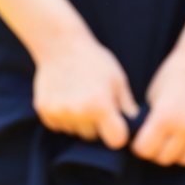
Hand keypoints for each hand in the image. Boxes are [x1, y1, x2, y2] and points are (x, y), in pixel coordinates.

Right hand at [33, 32, 138, 149]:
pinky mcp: (44, 111)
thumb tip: (140, 129)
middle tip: (94, 101)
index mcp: (100, 106)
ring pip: (75, 132)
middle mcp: (79, 112)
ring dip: (79, 122)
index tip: (117, 123)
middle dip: (97, 126)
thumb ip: (128, 108)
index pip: (116, 140)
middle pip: (93, 137)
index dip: (118, 133)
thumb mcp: (118, 80)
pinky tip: (66, 97)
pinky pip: (59, 126)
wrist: (60, 44)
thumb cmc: (94, 61)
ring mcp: (59, 112)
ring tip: (79, 96)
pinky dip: (64, 117)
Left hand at [132, 47, 184, 165]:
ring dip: (178, 153)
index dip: (139, 146)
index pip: (145, 150)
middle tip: (157, 140)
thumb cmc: (172, 75)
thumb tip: (140, 142)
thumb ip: (148, 121)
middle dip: (157, 151)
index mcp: (165, 116)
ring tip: (174, 139)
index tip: (140, 140)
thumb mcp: (153, 96)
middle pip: (165, 158)